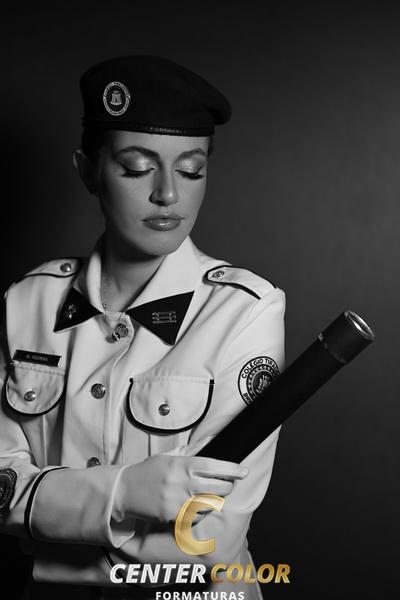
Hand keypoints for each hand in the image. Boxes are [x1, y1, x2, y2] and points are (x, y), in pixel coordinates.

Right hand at [119, 454, 247, 522]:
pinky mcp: (173, 516)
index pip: (214, 466)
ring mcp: (178, 501)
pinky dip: (202, 512)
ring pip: (210, 504)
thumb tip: (212, 439)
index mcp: (182, 464)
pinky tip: (198, 506)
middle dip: (228, 486)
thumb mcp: (170, 455)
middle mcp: (182, 482)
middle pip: (217, 487)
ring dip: (216, 500)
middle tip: (229, 484)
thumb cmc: (149, 470)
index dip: (232, 469)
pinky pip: (197, 517)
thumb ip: (192, 449)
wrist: (126, 490)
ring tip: (214, 495)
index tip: (244, 471)